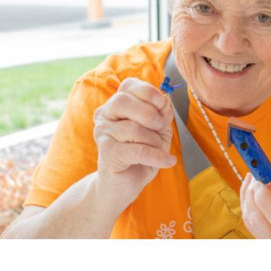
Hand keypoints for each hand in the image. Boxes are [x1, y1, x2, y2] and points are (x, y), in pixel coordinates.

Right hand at [91, 77, 177, 210]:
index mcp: (116, 106)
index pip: (127, 86)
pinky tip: (167, 161)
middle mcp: (104, 116)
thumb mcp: (157, 131)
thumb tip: (165, 101)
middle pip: (122, 101)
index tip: (161, 103)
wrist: (123, 185)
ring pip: (133, 129)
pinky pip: (137, 150)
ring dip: (154, 141)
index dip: (147, 91)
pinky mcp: (106, 153)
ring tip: (160, 151)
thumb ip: (161, 114)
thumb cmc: (140, 155)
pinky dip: (156, 156)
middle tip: (160, 127)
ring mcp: (102, 134)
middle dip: (149, 114)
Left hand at [240, 169, 270, 238]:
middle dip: (250, 194)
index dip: (263, 194)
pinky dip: (247, 204)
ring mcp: (269, 244)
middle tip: (254, 175)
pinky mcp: (261, 240)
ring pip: (249, 220)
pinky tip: (252, 191)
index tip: (261, 177)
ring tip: (253, 179)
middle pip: (256, 218)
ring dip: (246, 196)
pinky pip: (249, 221)